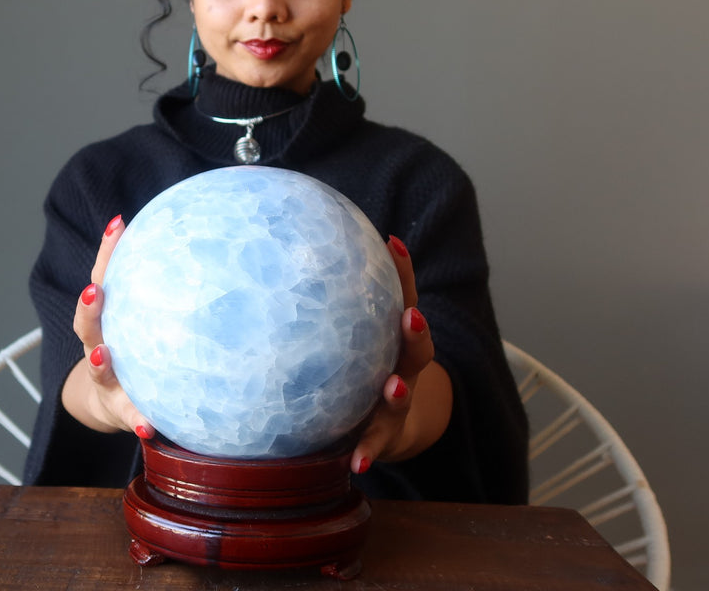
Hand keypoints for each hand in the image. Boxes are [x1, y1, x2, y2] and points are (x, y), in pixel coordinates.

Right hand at [60, 215, 154, 438]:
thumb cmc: (142, 350)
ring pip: (97, 368)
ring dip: (100, 362)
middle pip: (87, 322)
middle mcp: (100, 345)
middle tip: (95, 292)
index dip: (109, 250)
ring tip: (105, 356)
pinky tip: (148, 427)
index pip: (105, 276)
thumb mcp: (148, 319)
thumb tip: (219, 242)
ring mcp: (106, 378)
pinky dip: (137, 421)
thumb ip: (172, 291)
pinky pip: (128, 416)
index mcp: (109, 317)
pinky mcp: (119, 410)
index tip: (119, 225)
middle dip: (89, 306)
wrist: (117, 401)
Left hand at [350, 236, 451, 473]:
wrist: (387, 426)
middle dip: (415, 331)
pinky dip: (368, 453)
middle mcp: (403, 367)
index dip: (403, 270)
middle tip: (412, 318)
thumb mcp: (352, 337)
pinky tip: (356, 463)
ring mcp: (397, 403)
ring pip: (402, 395)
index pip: (403, 296)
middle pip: (416, 347)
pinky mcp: (384, 436)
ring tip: (392, 387)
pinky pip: (377, 445)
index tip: (394, 245)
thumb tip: (291, 248)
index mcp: (396, 338)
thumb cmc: (360, 368)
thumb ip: (330, 304)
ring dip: (399, 390)